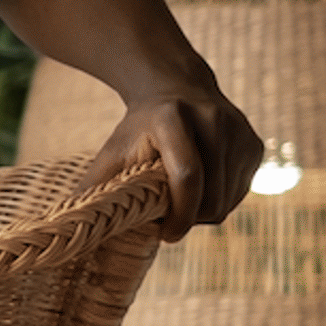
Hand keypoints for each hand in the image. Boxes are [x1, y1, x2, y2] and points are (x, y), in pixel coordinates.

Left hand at [79, 87, 262, 239]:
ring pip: (228, 200)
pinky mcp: (255, 145)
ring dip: (203, 212)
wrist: (175, 90)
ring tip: (180, 198)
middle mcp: (213, 120)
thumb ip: (94, 191)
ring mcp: (240, 131)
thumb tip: (70, 232)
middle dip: (189, 218)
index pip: (187, 175)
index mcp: (173, 119)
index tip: (166, 236)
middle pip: (211, 196)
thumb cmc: (137, 131)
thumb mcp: (111, 154)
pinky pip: (240, 193)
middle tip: (166, 219)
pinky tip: (201, 185)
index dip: (180, 214)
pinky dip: (220, 200)